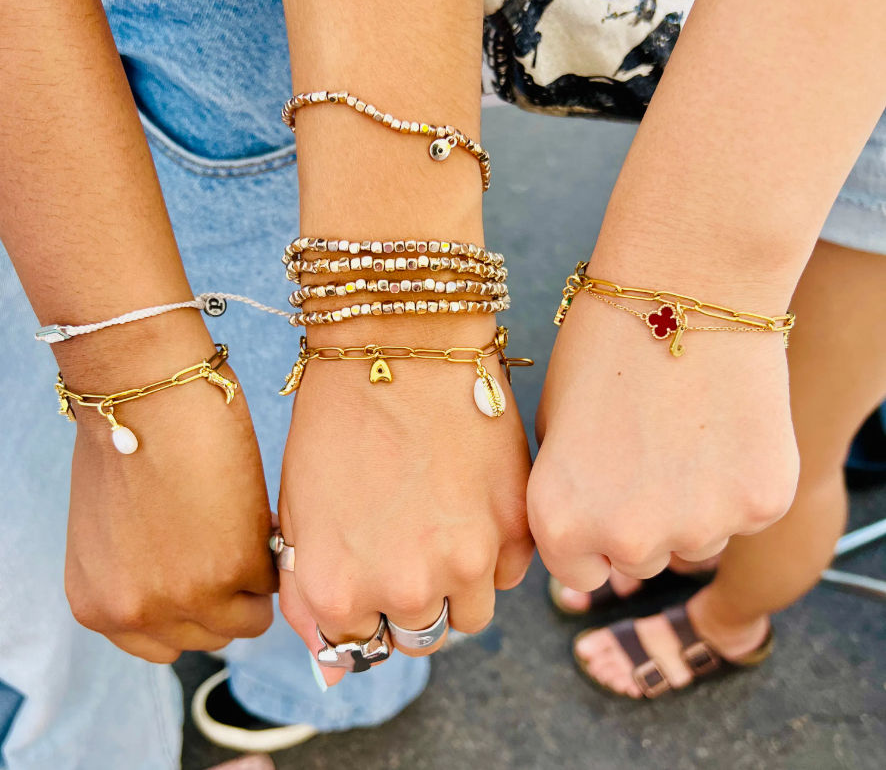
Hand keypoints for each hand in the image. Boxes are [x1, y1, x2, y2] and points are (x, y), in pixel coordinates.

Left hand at [63, 322, 275, 662]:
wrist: (146, 394)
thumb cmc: (130, 439)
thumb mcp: (116, 533)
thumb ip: (144, 573)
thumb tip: (197, 580)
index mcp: (98, 605)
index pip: (165, 644)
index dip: (193, 608)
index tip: (209, 577)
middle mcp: (135, 614)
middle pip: (209, 638)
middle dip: (227, 598)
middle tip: (233, 548)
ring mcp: (185, 598)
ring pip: (247, 620)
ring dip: (255, 580)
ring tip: (247, 531)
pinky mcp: (233, 570)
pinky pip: (273, 582)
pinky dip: (273, 553)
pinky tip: (256, 514)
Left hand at [276, 317, 533, 684]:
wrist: (399, 346)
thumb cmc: (336, 420)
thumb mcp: (299, 514)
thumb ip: (312, 596)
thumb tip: (337, 668)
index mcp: (339, 591)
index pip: (359, 644)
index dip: (363, 604)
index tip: (369, 570)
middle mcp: (404, 589)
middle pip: (419, 637)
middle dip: (410, 601)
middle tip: (408, 545)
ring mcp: (468, 561)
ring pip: (470, 614)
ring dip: (458, 585)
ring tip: (443, 525)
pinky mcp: (514, 526)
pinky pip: (510, 572)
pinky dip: (494, 551)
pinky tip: (471, 502)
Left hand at [529, 290, 798, 588]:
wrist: (682, 287)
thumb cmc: (603, 347)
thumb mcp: (552, 427)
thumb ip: (566, 493)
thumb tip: (583, 531)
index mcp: (560, 520)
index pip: (578, 573)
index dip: (591, 536)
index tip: (603, 499)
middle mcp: (627, 539)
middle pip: (639, 560)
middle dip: (640, 520)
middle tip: (647, 451)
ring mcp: (700, 526)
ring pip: (696, 540)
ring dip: (690, 504)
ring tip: (684, 431)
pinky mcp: (762, 503)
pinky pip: (744, 513)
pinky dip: (736, 481)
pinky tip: (724, 424)